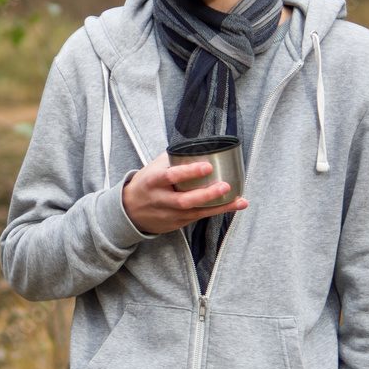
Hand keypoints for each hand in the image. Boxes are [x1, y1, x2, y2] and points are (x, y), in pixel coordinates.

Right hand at [122, 152, 247, 234]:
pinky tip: (233, 206)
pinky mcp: (176, 223)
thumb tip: (197, 146)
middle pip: (184, 200)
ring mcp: (168, 214)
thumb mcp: (153, 168)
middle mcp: (160, 200)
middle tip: (225, 186)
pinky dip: (217, 211)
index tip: (207, 166)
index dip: (189, 172)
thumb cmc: (146, 184)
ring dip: (219, 207)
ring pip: (195, 212)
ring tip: (238, 199)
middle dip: (206, 194)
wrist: (129, 210)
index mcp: (153, 181)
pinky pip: (198, 218)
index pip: (170, 176)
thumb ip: (173, 158)